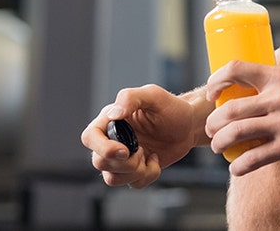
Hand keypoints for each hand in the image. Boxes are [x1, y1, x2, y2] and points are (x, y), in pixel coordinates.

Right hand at [82, 84, 200, 187]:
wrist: (189, 125)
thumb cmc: (171, 108)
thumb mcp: (153, 95)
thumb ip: (131, 98)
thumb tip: (114, 114)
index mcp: (110, 121)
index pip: (90, 138)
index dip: (102, 148)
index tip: (125, 150)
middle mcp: (111, 140)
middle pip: (99, 162)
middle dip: (125, 162)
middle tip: (142, 150)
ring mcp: (121, 158)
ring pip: (112, 178)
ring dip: (135, 171)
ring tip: (149, 155)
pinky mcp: (134, 171)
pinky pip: (132, 184)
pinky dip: (148, 175)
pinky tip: (154, 159)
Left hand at [204, 61, 279, 175]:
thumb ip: (274, 83)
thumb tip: (245, 89)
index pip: (236, 69)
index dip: (216, 81)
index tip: (212, 95)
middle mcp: (279, 97)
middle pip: (229, 109)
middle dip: (213, 123)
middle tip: (211, 129)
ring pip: (235, 134)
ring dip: (219, 143)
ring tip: (218, 147)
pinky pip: (252, 158)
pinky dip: (238, 166)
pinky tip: (237, 168)